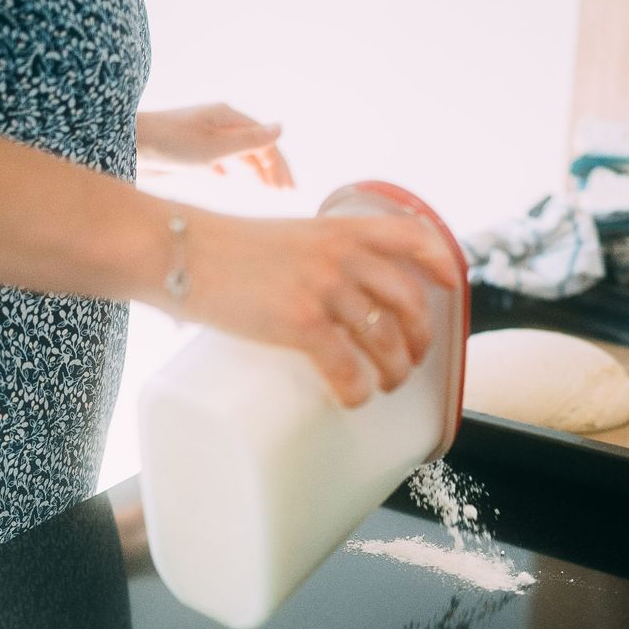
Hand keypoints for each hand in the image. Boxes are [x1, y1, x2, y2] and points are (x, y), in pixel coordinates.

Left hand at [136, 104, 293, 187]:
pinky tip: (231, 181)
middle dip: (271, 169)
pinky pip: (217, 160)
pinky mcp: (190, 152)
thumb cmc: (171, 143)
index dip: (279, 164)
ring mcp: (204, 138)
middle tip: (286, 192)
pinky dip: (230, 170)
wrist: (128, 145)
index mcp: (227, 116)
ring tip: (267, 189)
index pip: (264, 139)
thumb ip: (250, 141)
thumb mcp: (216, 146)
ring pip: (237, 154)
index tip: (287, 190)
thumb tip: (282, 128)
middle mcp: (218, 125)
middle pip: (253, 146)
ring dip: (254, 171)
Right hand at [170, 209, 462, 406]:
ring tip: (386, 385)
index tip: (450, 287)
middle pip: (408, 301)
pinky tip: (354, 400)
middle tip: (412, 358)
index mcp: (340, 228)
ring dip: (396, 371)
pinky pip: (348, 367)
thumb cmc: (224, 247)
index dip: (440, 263)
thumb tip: (336, 296)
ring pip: (386, 340)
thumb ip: (320, 253)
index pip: (411, 237)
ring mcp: (324, 288)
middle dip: (420, 337)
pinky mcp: (301, 322)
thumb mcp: (288, 234)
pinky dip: (358, 390)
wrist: (178, 249)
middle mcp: (341, 255)